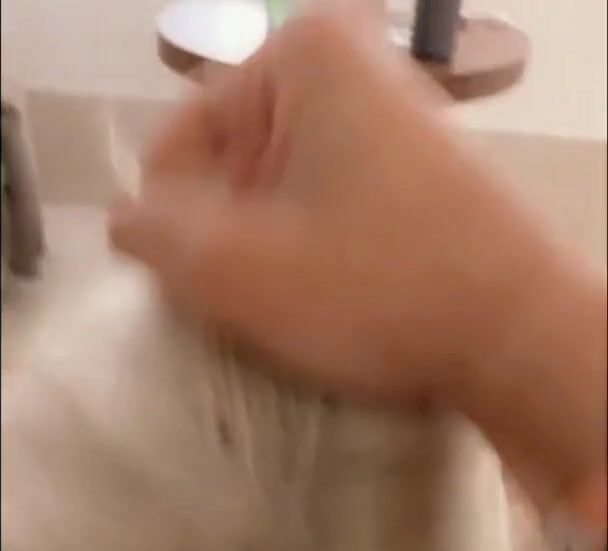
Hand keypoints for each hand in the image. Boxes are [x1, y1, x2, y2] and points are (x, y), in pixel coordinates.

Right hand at [109, 4, 543, 404]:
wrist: (522, 338)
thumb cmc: (376, 290)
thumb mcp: (236, 269)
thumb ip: (154, 236)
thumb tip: (125, 221)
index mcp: (302, 57)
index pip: (179, 145)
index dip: (172, 229)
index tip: (194, 293)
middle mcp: (353, 71)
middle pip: (235, 169)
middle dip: (225, 245)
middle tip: (245, 313)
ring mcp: (395, 126)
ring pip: (283, 200)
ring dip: (268, 263)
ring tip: (293, 319)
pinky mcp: (423, 182)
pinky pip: (334, 218)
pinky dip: (318, 265)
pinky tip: (335, 313)